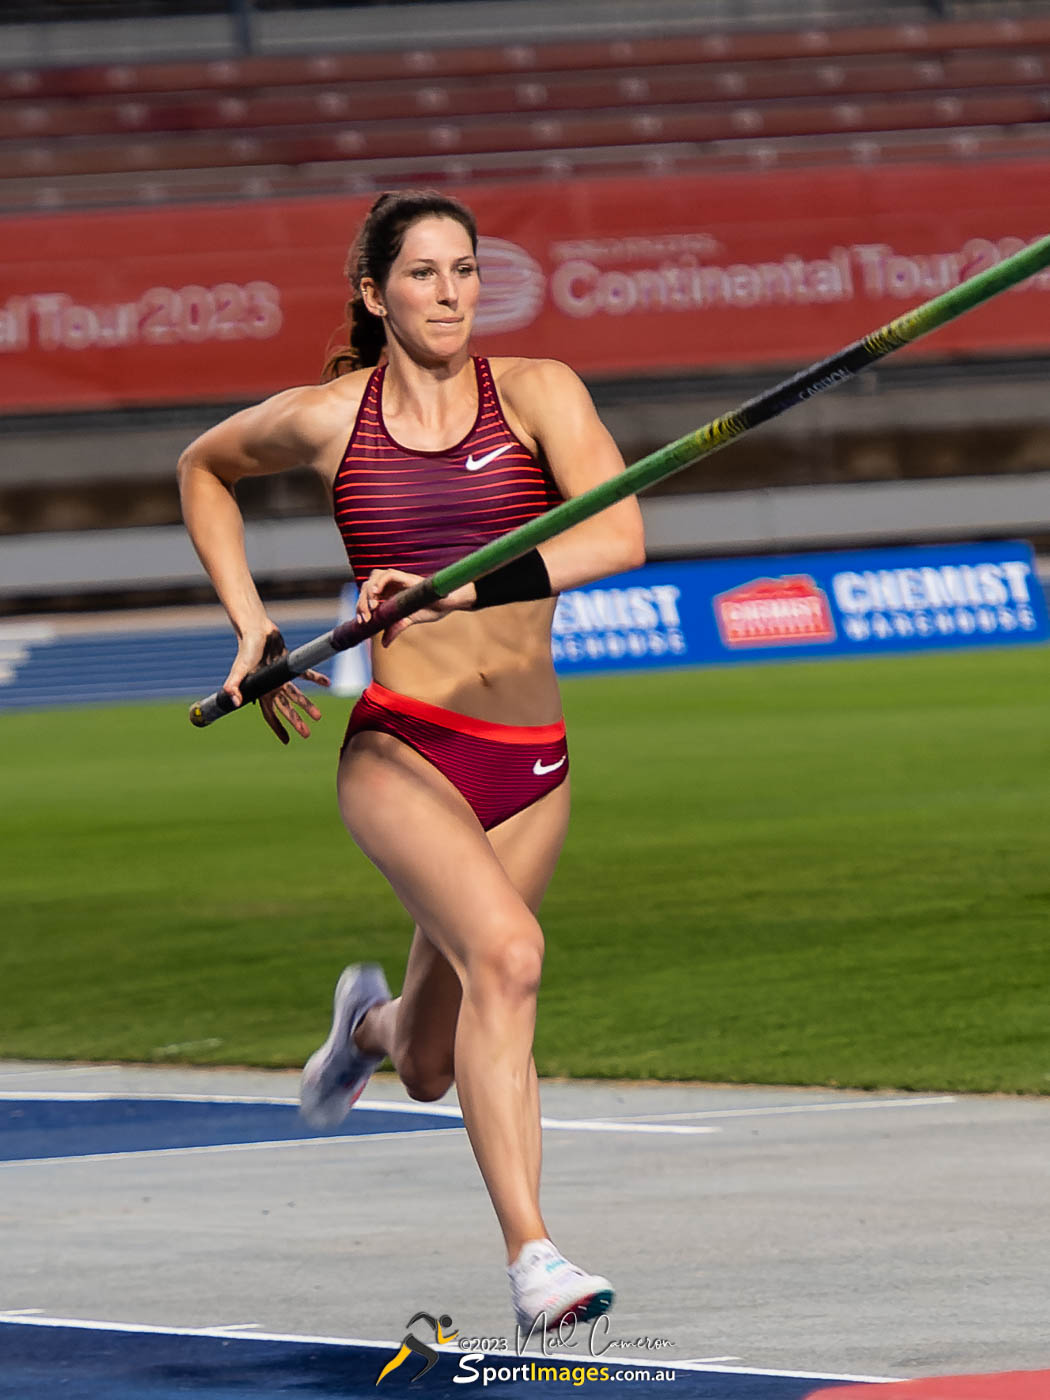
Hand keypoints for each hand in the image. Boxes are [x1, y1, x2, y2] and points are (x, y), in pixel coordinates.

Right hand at [223, 625, 330, 744]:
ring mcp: (280, 676)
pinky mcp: (289, 664)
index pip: (269, 714)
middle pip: (285, 708)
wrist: (255, 629)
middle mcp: (271, 686)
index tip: (287, 741)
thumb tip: (235, 704)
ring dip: (307, 705)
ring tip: (318, 716)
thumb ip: (233, 687)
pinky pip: (305, 673)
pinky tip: (327, 683)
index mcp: (260, 691)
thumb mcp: (239, 670)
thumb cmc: (246, 649)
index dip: (277, 728)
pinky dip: (315, 678)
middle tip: (306, 733)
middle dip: (295, 721)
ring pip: (296, 694)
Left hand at [356, 568, 475, 646]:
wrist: (447, 605)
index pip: (366, 597)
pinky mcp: (405, 577)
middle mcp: (390, 586)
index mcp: (387, 595)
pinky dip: (379, 582)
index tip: (362, 623)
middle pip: (366, 587)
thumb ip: (395, 629)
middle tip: (365, 619)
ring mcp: (396, 580)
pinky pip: (387, 574)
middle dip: (361, 603)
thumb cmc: (431, 609)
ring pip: (373, 578)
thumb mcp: (407, 621)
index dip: (360, 608)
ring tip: (371, 607)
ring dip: (368, 592)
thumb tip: (384, 644)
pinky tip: (377, 593)